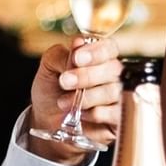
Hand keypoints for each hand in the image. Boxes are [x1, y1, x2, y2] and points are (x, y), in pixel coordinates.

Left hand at [28, 36, 122, 164]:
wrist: (46, 119)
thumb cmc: (51, 90)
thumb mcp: (48, 67)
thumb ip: (60, 54)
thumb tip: (77, 46)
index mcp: (99, 57)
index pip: (108, 48)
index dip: (95, 52)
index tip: (76, 58)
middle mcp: (113, 75)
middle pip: (113, 69)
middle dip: (86, 75)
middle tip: (64, 82)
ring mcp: (119, 96)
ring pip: (112, 91)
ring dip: (86, 97)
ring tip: (63, 102)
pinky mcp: (119, 118)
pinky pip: (115, 113)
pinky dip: (95, 113)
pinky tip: (81, 115)